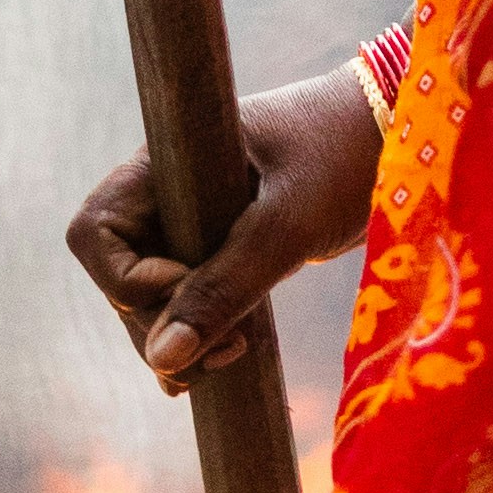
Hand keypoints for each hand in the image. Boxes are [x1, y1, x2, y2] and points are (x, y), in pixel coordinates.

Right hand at [68, 60, 385, 391]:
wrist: (396, 133)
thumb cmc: (342, 156)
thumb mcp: (285, 226)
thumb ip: (224, 288)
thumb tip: (162, 359)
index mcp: (165, 166)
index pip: (96, 234)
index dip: (128, 280)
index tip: (194, 286)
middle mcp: (168, 195)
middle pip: (120, 277)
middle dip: (161, 322)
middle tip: (229, 346)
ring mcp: (194, 223)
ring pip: (154, 297)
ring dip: (182, 335)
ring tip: (235, 354)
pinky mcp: (226, 247)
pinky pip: (191, 297)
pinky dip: (202, 331)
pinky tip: (227, 359)